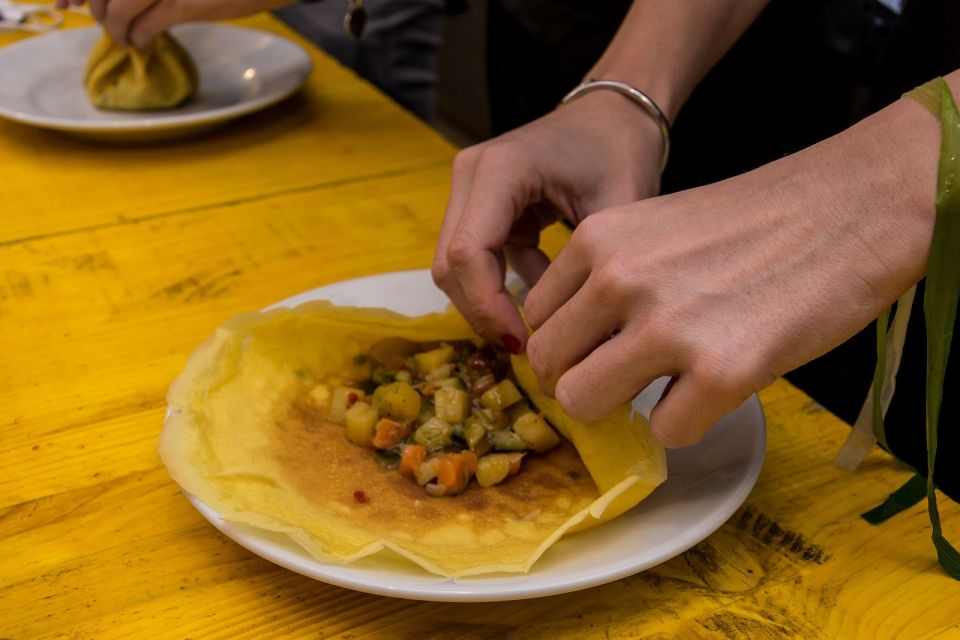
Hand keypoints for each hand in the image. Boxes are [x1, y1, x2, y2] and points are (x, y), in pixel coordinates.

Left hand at [55, 0, 289, 47]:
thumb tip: (115, 0)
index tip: (66, 2)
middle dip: (98, 8)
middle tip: (109, 24)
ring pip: (118, 7)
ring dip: (116, 28)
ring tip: (125, 38)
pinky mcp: (184, 2)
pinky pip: (145, 25)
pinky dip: (139, 38)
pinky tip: (143, 43)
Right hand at [432, 91, 664, 351]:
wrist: (614, 112)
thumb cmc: (621, 149)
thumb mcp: (617, 208)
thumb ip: (595, 269)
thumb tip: (583, 338)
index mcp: (500, 170)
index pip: (468, 252)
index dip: (487, 306)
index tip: (523, 342)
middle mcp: (471, 174)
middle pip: (449, 264)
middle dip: (481, 311)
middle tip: (524, 346)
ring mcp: (469, 188)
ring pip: (455, 266)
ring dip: (487, 301)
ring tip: (533, 328)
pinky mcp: (479, 205)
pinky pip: (476, 258)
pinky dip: (502, 283)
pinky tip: (544, 290)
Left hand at [522, 99, 937, 446]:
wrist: (850, 207)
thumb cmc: (757, 219)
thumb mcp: (655, 226)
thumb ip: (606, 275)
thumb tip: (577, 346)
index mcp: (597, 239)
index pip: (536, 317)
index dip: (567, 342)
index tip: (599, 348)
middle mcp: (619, 280)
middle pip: (547, 366)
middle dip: (581, 380)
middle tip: (625, 379)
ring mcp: (668, 327)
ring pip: (584, 404)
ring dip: (620, 408)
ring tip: (664, 388)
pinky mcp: (722, 371)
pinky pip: (666, 432)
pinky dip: (688, 422)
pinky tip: (716, 390)